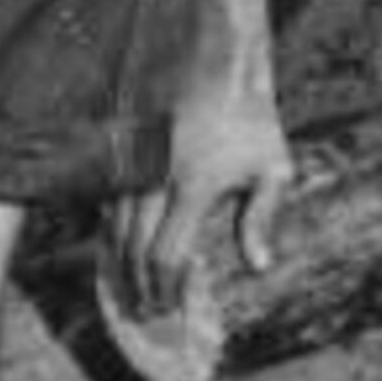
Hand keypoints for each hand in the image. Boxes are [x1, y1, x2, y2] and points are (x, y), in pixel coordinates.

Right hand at [113, 58, 293, 319]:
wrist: (221, 66)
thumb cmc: (253, 122)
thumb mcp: (273, 168)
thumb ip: (263, 218)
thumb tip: (258, 267)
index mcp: (194, 186)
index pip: (167, 256)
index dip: (166, 291)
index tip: (170, 312)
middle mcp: (157, 177)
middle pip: (134, 251)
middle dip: (139, 289)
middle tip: (147, 314)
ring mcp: (137, 164)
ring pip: (114, 230)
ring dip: (121, 268)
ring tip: (132, 295)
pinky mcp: (126, 154)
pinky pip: (109, 205)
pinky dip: (111, 237)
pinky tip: (121, 256)